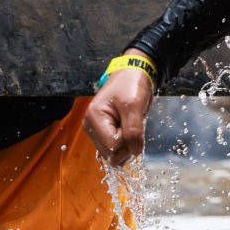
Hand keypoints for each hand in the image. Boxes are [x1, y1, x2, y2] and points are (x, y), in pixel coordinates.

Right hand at [83, 51, 155, 166]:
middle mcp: (91, 126)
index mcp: (94, 118)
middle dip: (128, 145)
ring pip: (113, 154)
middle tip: (136, 126)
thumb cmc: (131, 85)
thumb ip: (134, 130)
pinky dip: (126, 144)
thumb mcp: (135, 105)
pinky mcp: (103, 133)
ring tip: (132, 126)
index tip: (138, 127)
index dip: (129, 143)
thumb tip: (135, 152)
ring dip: (128, 145)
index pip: (112, 147)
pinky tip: (130, 131)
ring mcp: (96, 131)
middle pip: (111, 153)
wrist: (131, 76)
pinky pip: (115, 149)